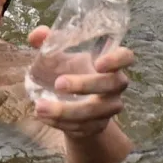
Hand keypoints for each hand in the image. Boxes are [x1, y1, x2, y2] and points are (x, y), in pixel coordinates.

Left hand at [27, 26, 133, 142]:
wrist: (73, 106)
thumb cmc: (70, 73)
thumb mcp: (59, 56)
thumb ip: (48, 42)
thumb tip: (36, 35)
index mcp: (109, 63)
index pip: (126, 57)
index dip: (117, 60)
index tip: (98, 63)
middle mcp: (114, 86)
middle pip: (111, 85)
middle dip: (85, 85)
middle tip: (58, 84)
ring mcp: (108, 108)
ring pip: (95, 112)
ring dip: (66, 111)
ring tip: (39, 107)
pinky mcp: (97, 126)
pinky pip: (83, 127)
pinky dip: (61, 123)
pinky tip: (44, 117)